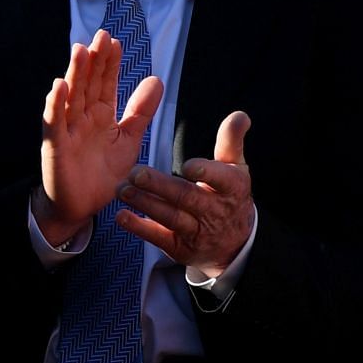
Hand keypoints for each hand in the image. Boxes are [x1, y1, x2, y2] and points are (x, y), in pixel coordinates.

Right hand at [36, 30, 162, 240]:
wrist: (82, 206)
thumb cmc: (102, 173)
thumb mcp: (128, 140)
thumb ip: (140, 111)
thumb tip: (156, 79)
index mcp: (101, 115)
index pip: (106, 83)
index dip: (110, 64)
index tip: (116, 42)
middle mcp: (82, 117)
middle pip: (88, 84)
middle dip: (94, 60)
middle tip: (102, 36)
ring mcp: (67, 130)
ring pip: (71, 97)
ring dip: (74, 73)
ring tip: (80, 50)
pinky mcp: (55, 146)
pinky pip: (54, 122)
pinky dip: (55, 105)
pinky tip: (59, 86)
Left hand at [117, 110, 253, 270]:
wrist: (234, 244)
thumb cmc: (228, 195)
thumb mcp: (235, 169)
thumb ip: (231, 141)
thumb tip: (240, 115)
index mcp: (232, 188)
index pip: (222, 179)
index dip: (206, 173)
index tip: (188, 166)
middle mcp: (215, 211)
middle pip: (188, 198)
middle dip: (161, 187)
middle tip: (136, 173)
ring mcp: (197, 231)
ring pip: (171, 218)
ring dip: (146, 204)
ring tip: (123, 189)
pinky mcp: (180, 247)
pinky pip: (159, 239)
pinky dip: (140, 228)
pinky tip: (122, 216)